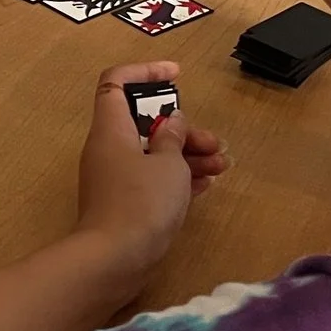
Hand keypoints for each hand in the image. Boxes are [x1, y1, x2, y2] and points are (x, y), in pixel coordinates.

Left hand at [73, 60, 228, 277]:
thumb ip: (173, 137)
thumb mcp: (168, 163)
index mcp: (111, 128)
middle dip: (182, 127)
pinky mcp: (125, 203)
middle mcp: (108, 148)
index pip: (116, 83)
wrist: (115, 259)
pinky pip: (152, 178)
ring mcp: (115, 177)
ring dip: (187, 154)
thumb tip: (172, 119)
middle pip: (144, 122)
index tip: (176, 74)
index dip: (145, 72)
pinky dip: (177, 177)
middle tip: (214, 143)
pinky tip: (207, 183)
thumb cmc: (142, 202)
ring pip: (153, 152)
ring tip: (222, 165)